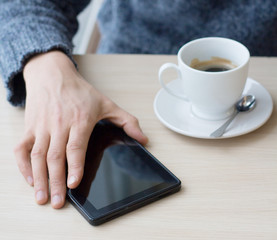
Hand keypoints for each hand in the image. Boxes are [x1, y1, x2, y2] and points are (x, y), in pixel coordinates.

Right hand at [14, 51, 147, 208]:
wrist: (53, 74)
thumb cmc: (80, 91)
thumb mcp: (107, 103)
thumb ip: (127, 121)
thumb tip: (143, 139)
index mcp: (79, 120)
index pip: (75, 147)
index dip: (75, 166)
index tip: (74, 184)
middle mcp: (59, 124)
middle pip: (55, 157)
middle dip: (56, 182)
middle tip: (58, 202)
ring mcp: (42, 126)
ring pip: (38, 156)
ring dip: (39, 179)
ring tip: (42, 197)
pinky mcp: (30, 127)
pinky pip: (22, 148)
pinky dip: (23, 165)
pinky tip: (30, 178)